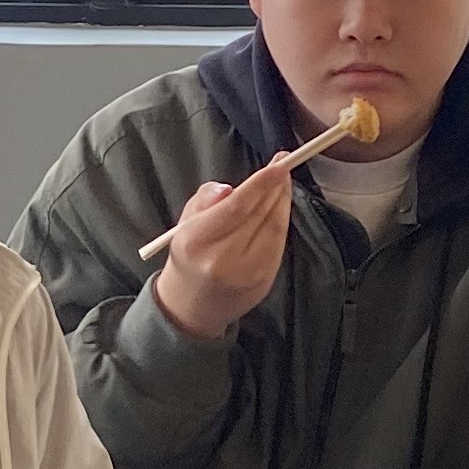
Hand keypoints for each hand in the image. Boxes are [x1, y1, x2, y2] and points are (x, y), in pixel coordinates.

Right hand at [150, 157, 296, 340]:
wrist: (193, 305)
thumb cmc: (190, 254)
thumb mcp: (185, 222)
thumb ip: (205, 200)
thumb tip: (229, 189)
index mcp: (196, 242)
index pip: (236, 207)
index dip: (261, 183)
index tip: (279, 163)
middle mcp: (222, 260)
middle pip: (259, 215)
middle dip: (275, 187)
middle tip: (284, 164)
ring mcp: (246, 274)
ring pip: (274, 228)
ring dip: (282, 201)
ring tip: (282, 182)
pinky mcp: (264, 282)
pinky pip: (279, 244)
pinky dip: (282, 221)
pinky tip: (280, 207)